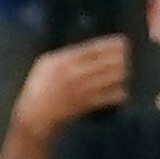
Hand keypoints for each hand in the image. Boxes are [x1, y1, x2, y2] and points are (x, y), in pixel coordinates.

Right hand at [12, 33, 132, 136]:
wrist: (34, 116)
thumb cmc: (38, 88)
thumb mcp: (46, 64)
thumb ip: (66, 55)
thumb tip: (88, 48)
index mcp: (65, 60)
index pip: (95, 48)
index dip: (112, 44)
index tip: (122, 42)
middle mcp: (76, 73)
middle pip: (108, 61)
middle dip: (121, 59)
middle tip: (124, 59)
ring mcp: (83, 89)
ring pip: (113, 77)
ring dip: (121, 74)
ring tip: (121, 73)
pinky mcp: (88, 104)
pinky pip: (111, 97)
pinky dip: (119, 93)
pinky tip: (119, 91)